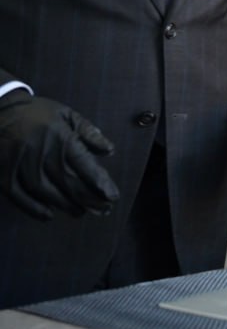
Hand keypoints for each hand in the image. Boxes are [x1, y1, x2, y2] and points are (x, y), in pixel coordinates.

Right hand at [0, 90, 117, 219]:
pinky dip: (32, 207)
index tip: (112, 195)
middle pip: (66, 180)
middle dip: (88, 198)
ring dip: (64, 204)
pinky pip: (17, 195)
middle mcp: (40, 150)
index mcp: (59, 135)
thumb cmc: (38, 113)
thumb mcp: (67, 115)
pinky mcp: (2, 172)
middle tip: (103, 209)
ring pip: (44, 190)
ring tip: (80, 212)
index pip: (83, 163)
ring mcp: (19, 163)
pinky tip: (48, 215)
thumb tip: (109, 151)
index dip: (99, 181)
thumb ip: (88, 132)